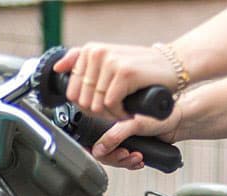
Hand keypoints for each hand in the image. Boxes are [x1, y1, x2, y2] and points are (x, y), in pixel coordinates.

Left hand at [53, 42, 176, 120]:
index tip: (102, 103)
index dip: (87, 106)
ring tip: (123, 105)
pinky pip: (111, 105)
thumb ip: (81, 61)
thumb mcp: (107, 62)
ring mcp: (110, 61)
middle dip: (100, 111)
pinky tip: (130, 107)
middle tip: (116, 106)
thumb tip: (58, 68)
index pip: (72, 91)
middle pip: (84, 101)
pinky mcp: (123, 73)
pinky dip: (121, 113)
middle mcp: (97, 53)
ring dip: (111, 114)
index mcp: (89, 51)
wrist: (168, 67)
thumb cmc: (138, 70)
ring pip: (97, 104)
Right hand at [91, 110, 182, 170]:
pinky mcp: (130, 146)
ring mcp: (122, 138)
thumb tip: (98, 150)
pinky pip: (124, 161)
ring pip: (114, 158)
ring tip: (138, 157)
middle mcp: (113, 128)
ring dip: (125, 162)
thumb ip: (114, 137)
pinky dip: (131, 163)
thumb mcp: (133, 125)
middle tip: (127, 155)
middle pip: (103, 152)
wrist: (177, 124)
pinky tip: (140, 160)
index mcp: (110, 118)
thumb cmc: (159, 117)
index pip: (93, 138)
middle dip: (116, 158)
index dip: (98, 149)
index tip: (107, 153)